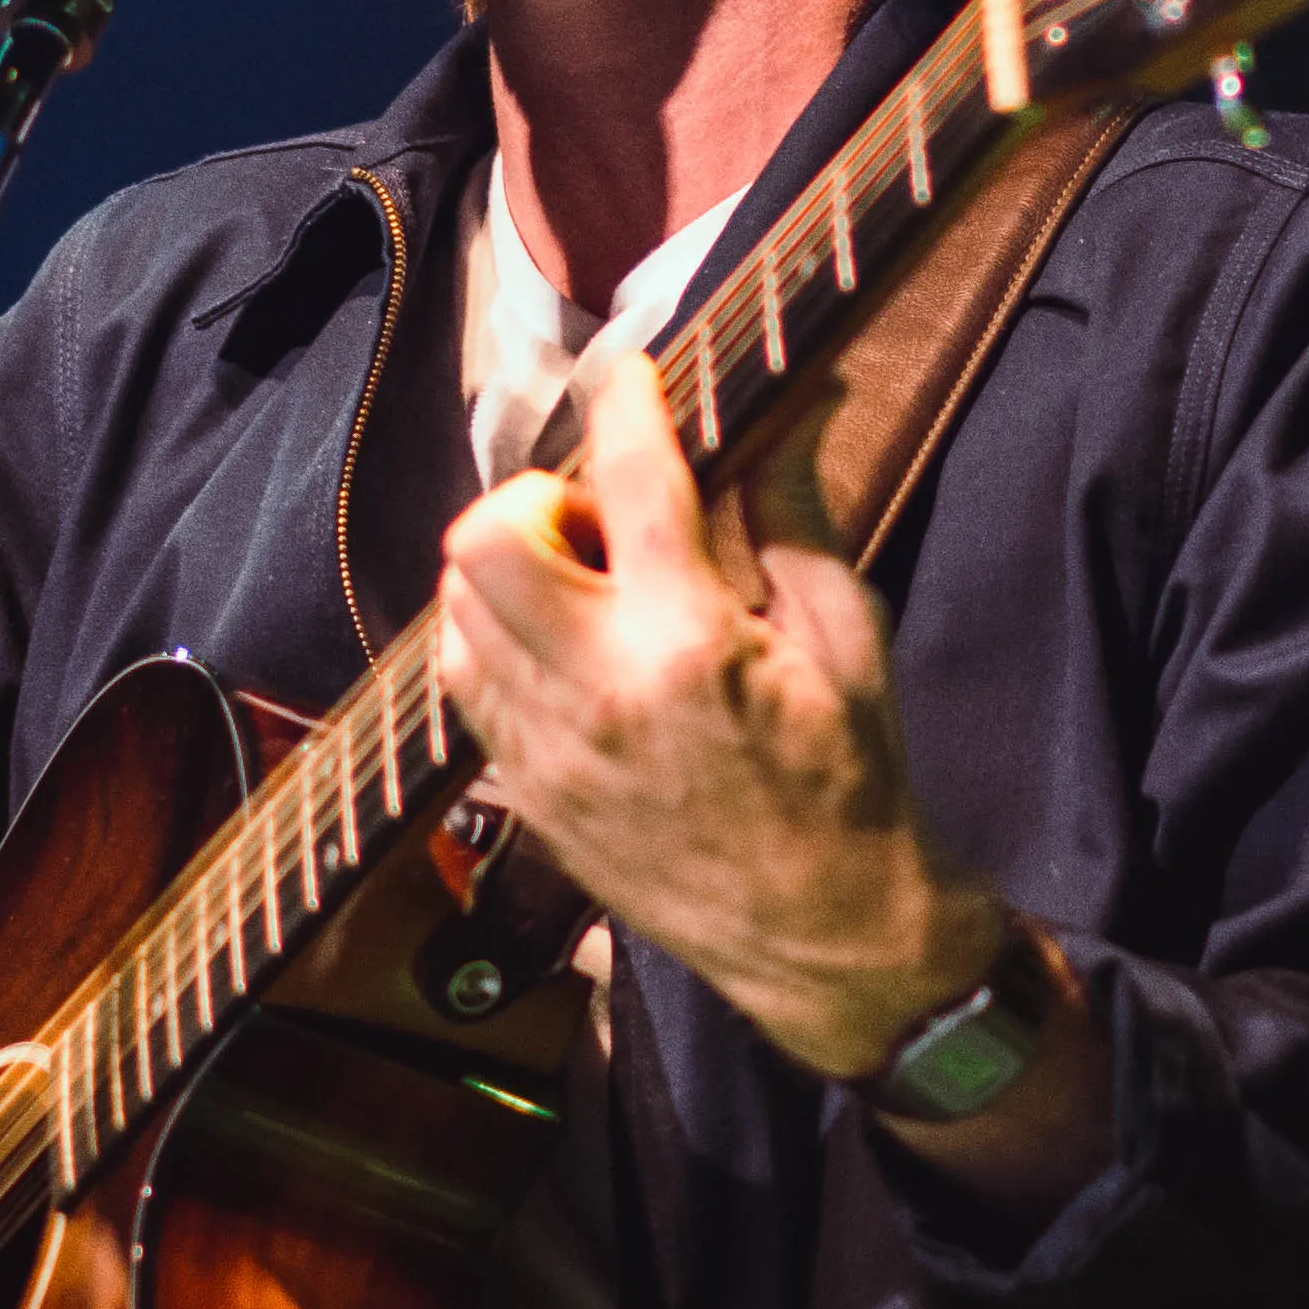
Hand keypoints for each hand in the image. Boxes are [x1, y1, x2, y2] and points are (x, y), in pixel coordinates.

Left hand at [434, 341, 1063, 1168]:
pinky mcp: (525, 793)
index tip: (631, 375)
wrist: (823, 934)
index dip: (626, 400)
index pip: (630, 477)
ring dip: (508, 565)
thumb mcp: (849, 638)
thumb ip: (796, 517)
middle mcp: (598, 690)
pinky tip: (558, 643)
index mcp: (691, 642)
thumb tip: (787, 411)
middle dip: (535, 497)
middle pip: (487, 539)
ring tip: (583, 581)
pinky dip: (491, 638)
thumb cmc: (852, 781)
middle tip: (598, 518)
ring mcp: (547, 749)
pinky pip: (462, 682)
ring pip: (457, 607)